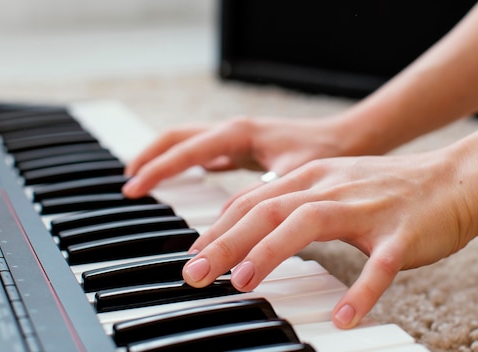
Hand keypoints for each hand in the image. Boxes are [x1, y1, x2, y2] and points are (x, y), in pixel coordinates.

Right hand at [122, 116, 348, 197]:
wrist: (348, 139)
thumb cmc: (326, 154)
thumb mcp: (292, 177)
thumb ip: (260, 198)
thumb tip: (228, 223)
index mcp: (238, 133)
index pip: (186, 149)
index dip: (158, 170)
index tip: (134, 189)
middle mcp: (233, 131)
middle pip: (177, 138)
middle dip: (150, 158)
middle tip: (129, 183)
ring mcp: (237, 138)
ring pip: (188, 143)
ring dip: (164, 158)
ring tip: (144, 179)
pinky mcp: (244, 148)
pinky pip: (206, 152)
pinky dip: (187, 163)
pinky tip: (186, 176)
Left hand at [181, 151, 476, 327]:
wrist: (454, 179)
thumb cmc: (389, 188)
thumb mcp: (332, 182)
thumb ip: (290, 198)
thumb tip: (244, 219)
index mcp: (314, 176)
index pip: (254, 199)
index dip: (218, 227)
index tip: (192, 255)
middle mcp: (333, 187)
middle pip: (269, 208)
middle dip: (226, 241)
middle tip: (194, 273)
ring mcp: (367, 208)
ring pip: (310, 223)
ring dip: (271, 253)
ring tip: (243, 284)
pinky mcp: (402, 233)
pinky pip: (379, 265)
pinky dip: (360, 291)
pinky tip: (343, 317)